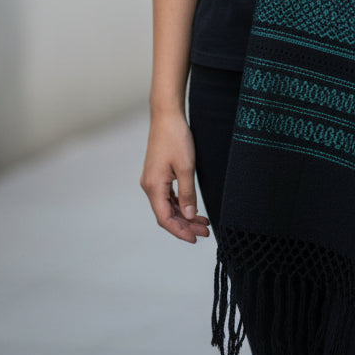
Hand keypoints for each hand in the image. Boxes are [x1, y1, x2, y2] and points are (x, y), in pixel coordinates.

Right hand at [140, 110, 210, 243]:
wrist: (166, 116)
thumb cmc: (175, 138)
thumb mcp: (186, 167)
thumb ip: (187, 193)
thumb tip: (189, 215)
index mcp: (153, 186)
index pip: (164, 218)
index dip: (179, 231)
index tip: (195, 238)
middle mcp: (149, 185)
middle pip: (166, 214)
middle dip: (185, 225)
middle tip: (205, 232)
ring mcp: (152, 180)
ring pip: (167, 206)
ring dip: (184, 215)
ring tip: (203, 222)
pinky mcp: (157, 174)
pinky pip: (167, 195)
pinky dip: (179, 203)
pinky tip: (192, 207)